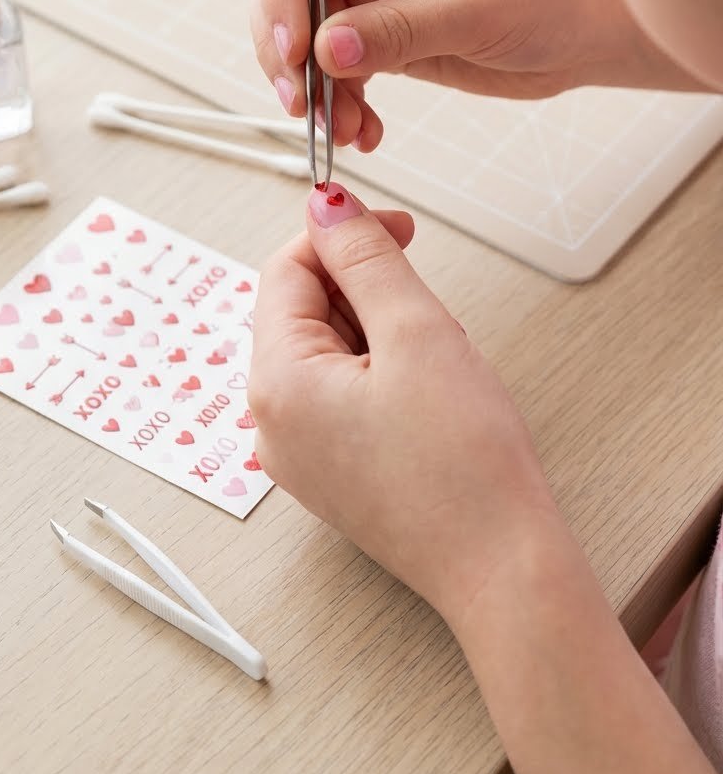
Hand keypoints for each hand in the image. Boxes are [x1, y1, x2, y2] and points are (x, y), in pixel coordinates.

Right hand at [248, 0, 698, 150]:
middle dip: (284, 45)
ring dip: (311, 85)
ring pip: (302, 30)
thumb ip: (398, 29)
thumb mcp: (477, 10)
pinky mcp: (376, 24)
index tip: (293, 50)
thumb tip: (324, 53)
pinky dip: (338, 101)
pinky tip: (364, 131)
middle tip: (300, 104)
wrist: (588, 35)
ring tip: (342, 131)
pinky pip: (332, 64)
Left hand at [249, 182, 555, 624]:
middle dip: (365, 292)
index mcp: (276, 383)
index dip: (343, 236)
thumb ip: (366, 258)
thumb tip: (326, 206)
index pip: (287, 272)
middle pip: (302, 312)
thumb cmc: (465, 462)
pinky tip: (429, 397)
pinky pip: (340, 396)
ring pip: (327, 353)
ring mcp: (298, 454)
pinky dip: (381, 375)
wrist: (501, 567)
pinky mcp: (330, 474)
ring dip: (379, 334)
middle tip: (431, 313)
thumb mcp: (418, 332)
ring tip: (437, 365)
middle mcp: (271, 423)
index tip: (401, 230)